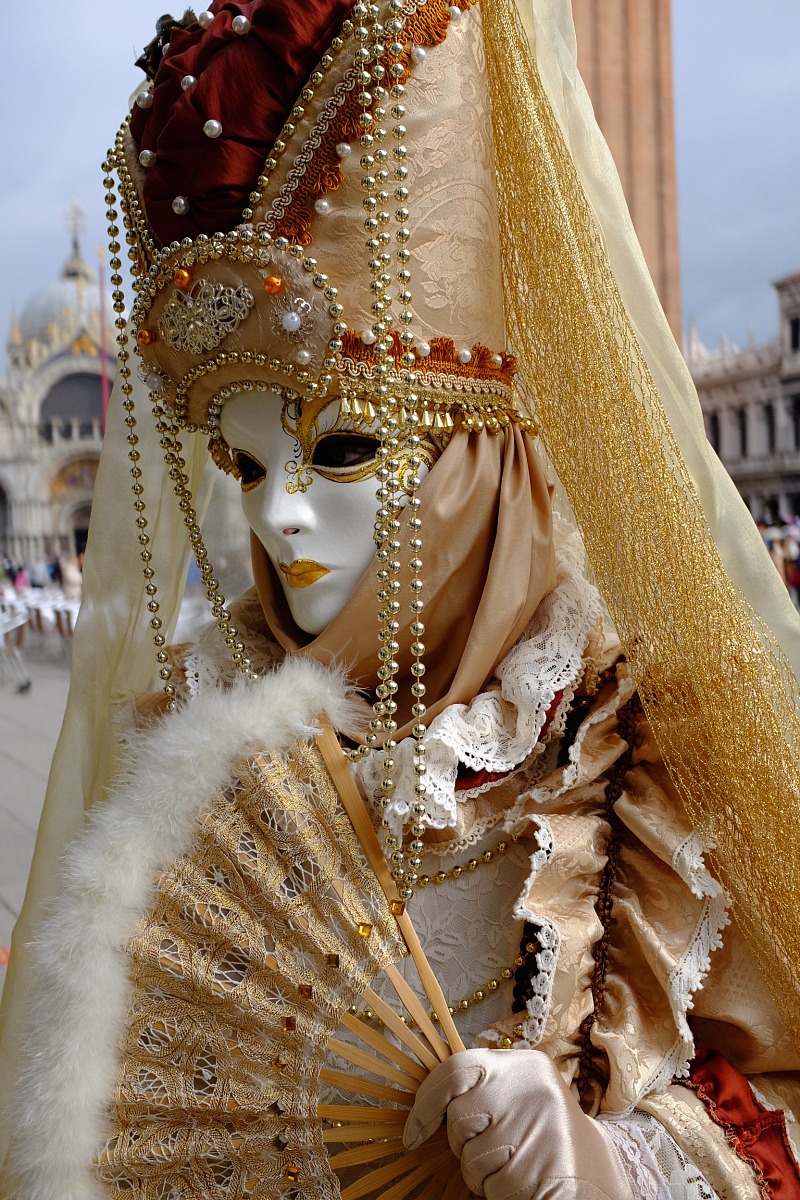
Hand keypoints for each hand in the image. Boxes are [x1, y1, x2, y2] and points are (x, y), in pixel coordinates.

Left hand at [403, 1048, 633, 1199]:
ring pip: (472, 1158)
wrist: (596, 1174)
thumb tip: (423, 1105)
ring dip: (482, 1174)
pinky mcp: (540, 1166)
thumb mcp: (515, 1097)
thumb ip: (479, 1090)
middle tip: (490, 1151)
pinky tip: (524, 1182)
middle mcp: (530, 1088)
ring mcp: (537, 1126)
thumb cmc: (541, 1134)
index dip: (426, 1103)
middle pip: (459, 1119)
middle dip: (463, 1145)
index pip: (456, 1069)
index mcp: (521, 1065)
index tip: (413, 1133)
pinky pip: (492, 1187)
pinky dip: (499, 1192)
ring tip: (513, 1165)